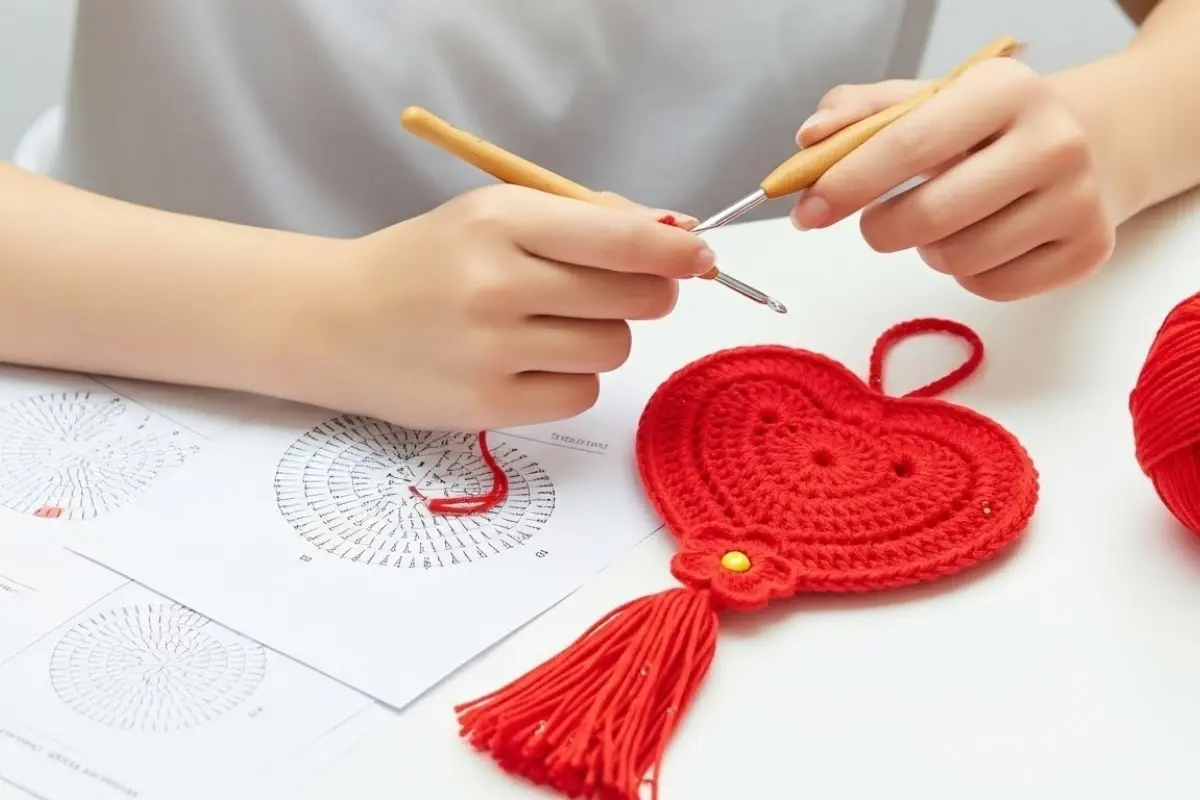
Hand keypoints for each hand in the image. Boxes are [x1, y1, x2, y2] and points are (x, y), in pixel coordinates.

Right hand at [283, 184, 712, 430]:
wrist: (336, 320)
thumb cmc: (428, 261)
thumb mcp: (494, 215)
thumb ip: (585, 220)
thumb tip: (678, 238)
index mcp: (500, 220)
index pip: (621, 239)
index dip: (675, 252)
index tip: (698, 257)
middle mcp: (496, 283)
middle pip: (634, 298)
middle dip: (647, 293)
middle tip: (623, 292)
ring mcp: (490, 351)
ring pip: (613, 349)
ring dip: (601, 337)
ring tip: (551, 327)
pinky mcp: (486, 405)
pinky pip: (582, 395)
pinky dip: (572, 380)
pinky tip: (532, 364)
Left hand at [791, 57, 1121, 300]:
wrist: (1087, 146)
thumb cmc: (984, 129)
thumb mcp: (928, 102)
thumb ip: (860, 115)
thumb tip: (809, 139)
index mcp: (1006, 89)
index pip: (909, 143)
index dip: (847, 183)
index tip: (807, 211)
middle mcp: (1054, 140)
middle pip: (930, 216)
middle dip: (881, 229)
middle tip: (877, 224)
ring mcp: (1079, 199)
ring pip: (957, 260)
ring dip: (929, 250)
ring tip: (947, 220)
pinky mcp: (1087, 251)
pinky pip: (990, 287)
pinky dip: (968, 274)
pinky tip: (983, 240)